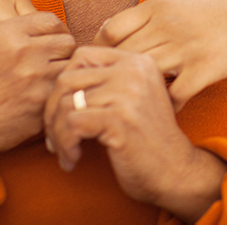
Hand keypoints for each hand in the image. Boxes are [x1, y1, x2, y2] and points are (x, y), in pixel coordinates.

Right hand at [0, 12, 75, 176]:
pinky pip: (62, 92)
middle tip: (55, 65)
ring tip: (50, 84)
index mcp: (3, 32)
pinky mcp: (39, 104)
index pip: (51, 21)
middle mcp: (22, 50)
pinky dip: (57, 96)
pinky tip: (45, 102)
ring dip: (62, 75)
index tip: (51, 44)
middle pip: (67, 41)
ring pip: (69, 67)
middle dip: (63, 52)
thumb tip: (20, 23)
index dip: (55, 32)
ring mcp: (33, 78)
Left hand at [44, 47, 226, 221]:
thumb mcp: (132, 98)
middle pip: (67, 78)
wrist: (175, 171)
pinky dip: (65, 146)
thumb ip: (106, 81)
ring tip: (65, 151)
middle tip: (55, 136)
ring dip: (57, 134)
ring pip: (65, 104)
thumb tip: (56, 81)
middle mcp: (133, 70)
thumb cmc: (146, 138)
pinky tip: (73, 159)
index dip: (63, 84)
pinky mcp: (119, 119)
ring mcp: (127, 93)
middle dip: (52, 111)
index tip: (64, 111)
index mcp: (137, 61)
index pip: (82, 56)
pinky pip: (71, 125)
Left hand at [94, 0, 226, 109]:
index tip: (103, 66)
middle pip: (124, 56)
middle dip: (114, 76)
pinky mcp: (205, 69)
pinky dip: (167, 105)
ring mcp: (186, 48)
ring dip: (138, 92)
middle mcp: (168, 25)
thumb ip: (146, 14)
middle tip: (112, 92)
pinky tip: (167, 109)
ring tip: (136, 103)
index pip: (111, 30)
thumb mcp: (178, 0)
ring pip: (145, 75)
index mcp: (158, 6)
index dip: (100, 51)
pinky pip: (174, 95)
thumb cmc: (215, 9)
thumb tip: (110, 29)